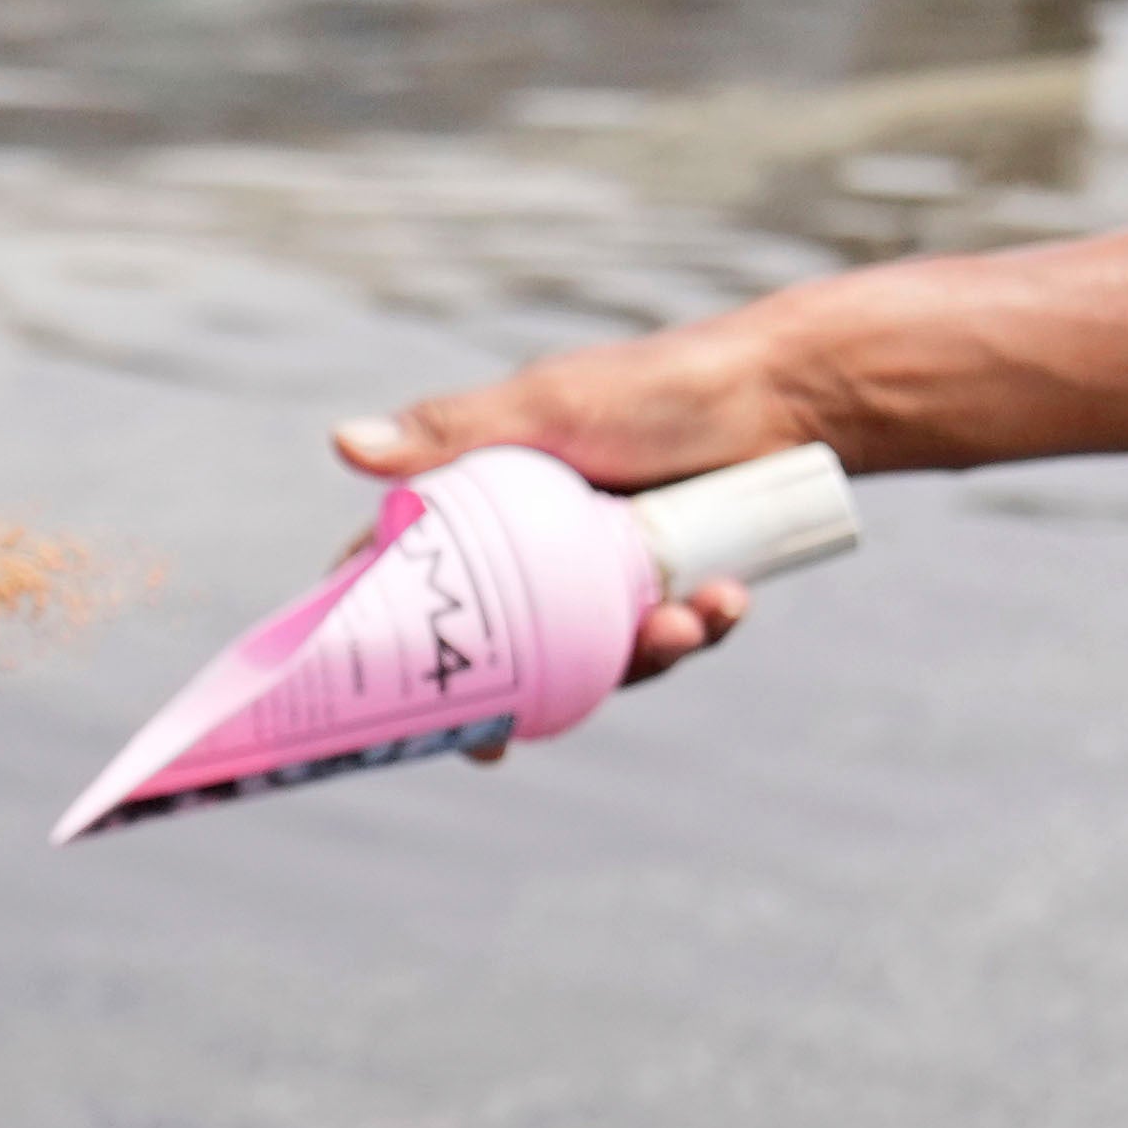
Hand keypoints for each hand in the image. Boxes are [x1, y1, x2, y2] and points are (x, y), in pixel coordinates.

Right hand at [337, 308, 835, 687]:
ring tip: (680, 627)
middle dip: (509, 694)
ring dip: (635, 657)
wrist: (783, 392)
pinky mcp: (669, 584)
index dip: (389, 637)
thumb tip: (343, 446)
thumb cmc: (658, 385)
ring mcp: (607, 568)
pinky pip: (670, 635)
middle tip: (501, 742)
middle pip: (504, 639)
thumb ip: (453, 431)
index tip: (375, 698)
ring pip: (594, 651)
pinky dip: (698, 630)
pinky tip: (725, 606)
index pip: (417, 571)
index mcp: (492, 497)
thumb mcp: (551, 409)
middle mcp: (542, 540)